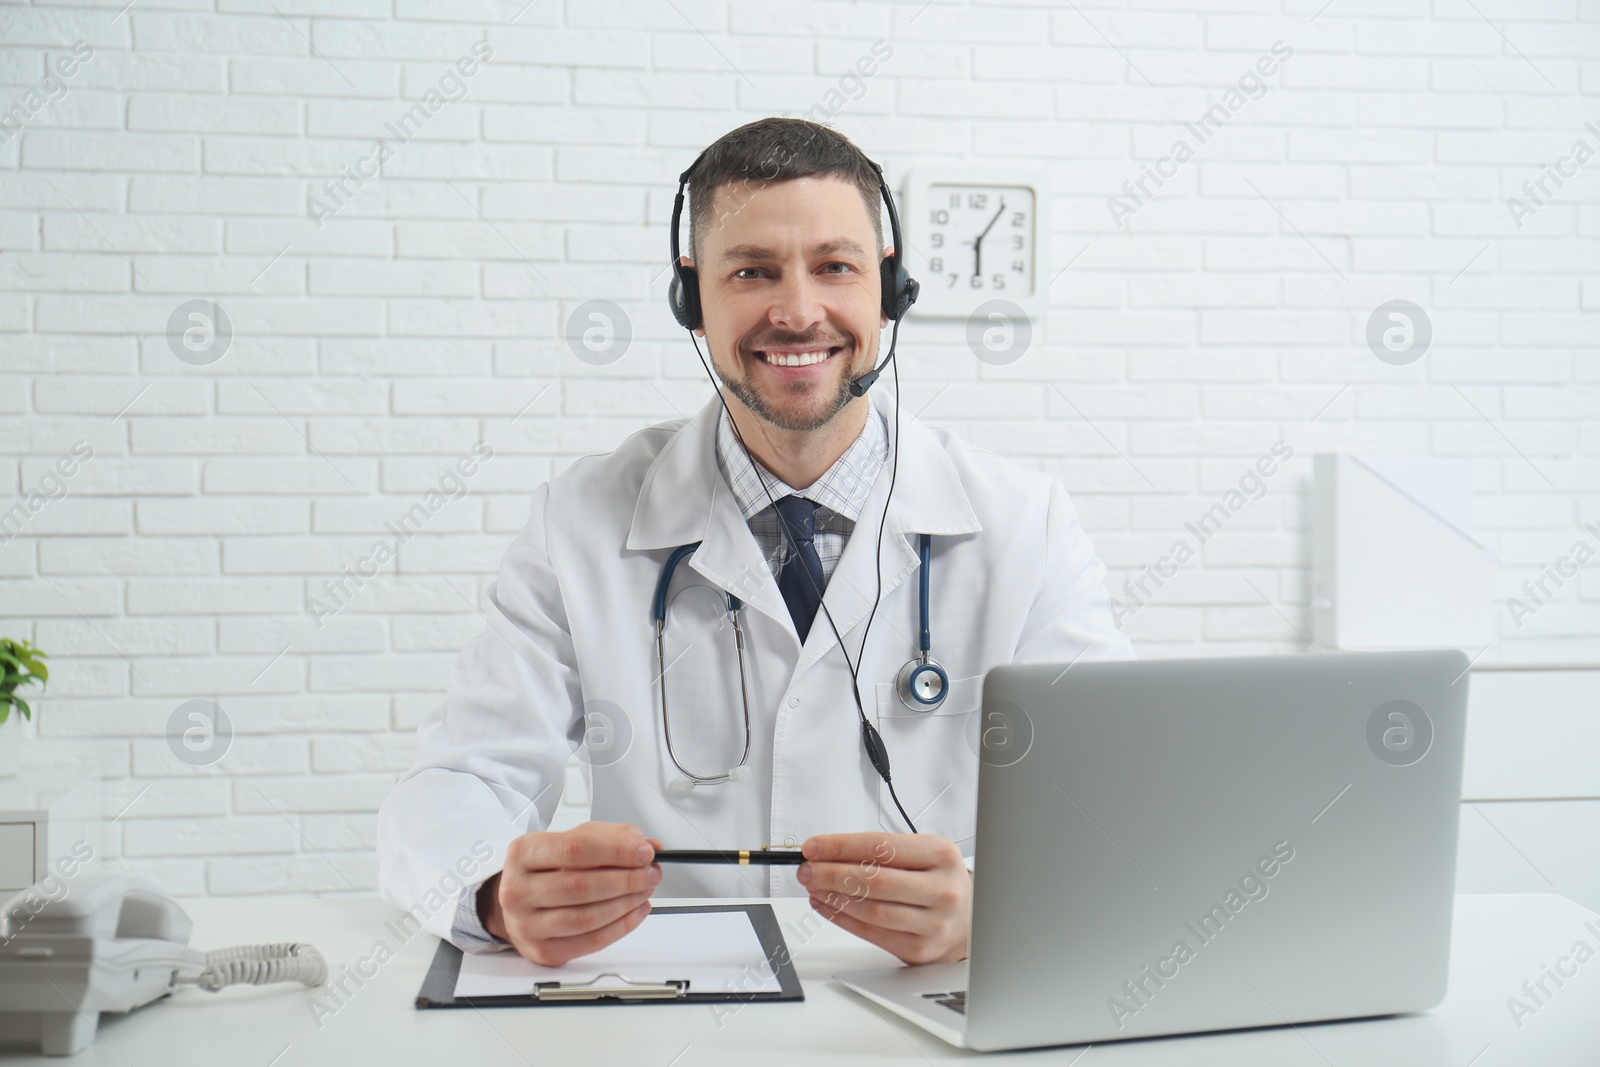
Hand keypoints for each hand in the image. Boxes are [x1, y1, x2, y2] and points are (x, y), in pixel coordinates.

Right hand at [477, 821, 661, 965]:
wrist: (518, 900)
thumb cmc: (547, 868)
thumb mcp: (574, 838)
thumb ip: (612, 837)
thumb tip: (647, 846)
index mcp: (524, 853)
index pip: (575, 849)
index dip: (616, 851)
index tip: (644, 851)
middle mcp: (519, 890)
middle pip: (581, 886)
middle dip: (626, 879)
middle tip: (650, 872)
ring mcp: (527, 924)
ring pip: (586, 918)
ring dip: (626, 904)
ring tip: (644, 890)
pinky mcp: (542, 950)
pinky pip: (590, 942)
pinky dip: (621, 927)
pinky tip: (635, 911)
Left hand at [796, 832, 970, 965]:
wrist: (971, 920)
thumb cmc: (939, 881)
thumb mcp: (922, 853)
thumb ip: (881, 851)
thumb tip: (828, 852)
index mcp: (941, 856)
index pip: (881, 847)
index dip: (841, 846)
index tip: (813, 846)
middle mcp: (941, 890)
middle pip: (874, 880)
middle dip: (831, 873)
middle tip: (806, 869)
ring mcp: (932, 923)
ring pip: (871, 910)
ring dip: (833, 897)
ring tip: (813, 886)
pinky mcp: (919, 949)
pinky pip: (871, 934)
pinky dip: (842, 918)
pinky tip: (826, 906)